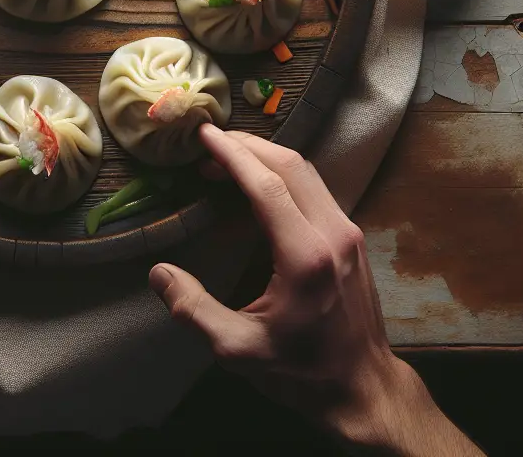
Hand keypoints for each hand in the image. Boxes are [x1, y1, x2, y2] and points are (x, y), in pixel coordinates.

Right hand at [149, 124, 480, 455]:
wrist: (363, 388)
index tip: (204, 135)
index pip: (268, 185)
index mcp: (306, 256)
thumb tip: (159, 274)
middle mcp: (334, 234)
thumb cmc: (302, 373)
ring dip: (266, 158)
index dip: (233, 155)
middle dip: (248, 146)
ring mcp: (349, 234)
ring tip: (226, 158)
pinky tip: (258, 185)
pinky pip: (316, 189)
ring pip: (308, 173)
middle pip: (291, 165)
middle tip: (208, 142)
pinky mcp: (353, 240)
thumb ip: (194, 310)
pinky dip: (283, 175)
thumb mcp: (238, 350)